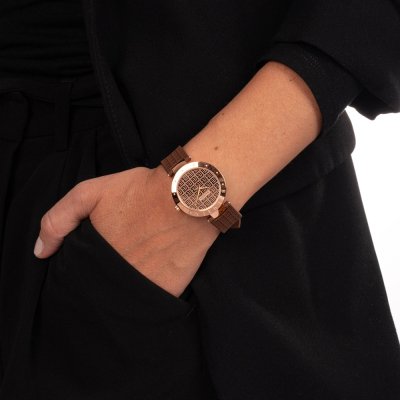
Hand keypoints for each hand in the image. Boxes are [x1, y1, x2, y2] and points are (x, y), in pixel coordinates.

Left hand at [33, 164, 219, 296]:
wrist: (188, 196)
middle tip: (116, 263)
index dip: (81, 272)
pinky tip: (154, 274)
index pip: (77, 278)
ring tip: (136, 267)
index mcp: (95, 256)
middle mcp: (115, 276)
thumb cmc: (141, 191)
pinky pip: (151, 302)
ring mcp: (142, 286)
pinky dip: (148, 293)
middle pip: (99, 290)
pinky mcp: (168, 291)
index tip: (92, 262)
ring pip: (124, 299)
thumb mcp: (89, 193)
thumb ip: (58, 220)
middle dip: (101, 281)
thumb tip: (41, 252)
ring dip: (124, 290)